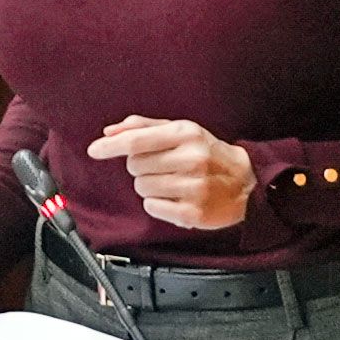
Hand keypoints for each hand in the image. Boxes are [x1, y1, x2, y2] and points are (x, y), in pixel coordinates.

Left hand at [84, 116, 255, 230]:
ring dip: (148, 185)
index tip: (94, 150)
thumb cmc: (208, 153)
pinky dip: (157, 203)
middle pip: (135, 165)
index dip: (111, 146)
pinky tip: (174, 197)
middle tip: (161, 166)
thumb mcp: (181, 130)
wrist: (245, 183)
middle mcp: (191, 159)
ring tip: (170, 181)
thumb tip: (110, 131)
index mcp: (186, 134)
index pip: (137, 140)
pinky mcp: (192, 213)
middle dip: (140, 166)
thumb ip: (143, 127)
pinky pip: (152, 207)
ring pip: (141, 187)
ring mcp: (193, 187)